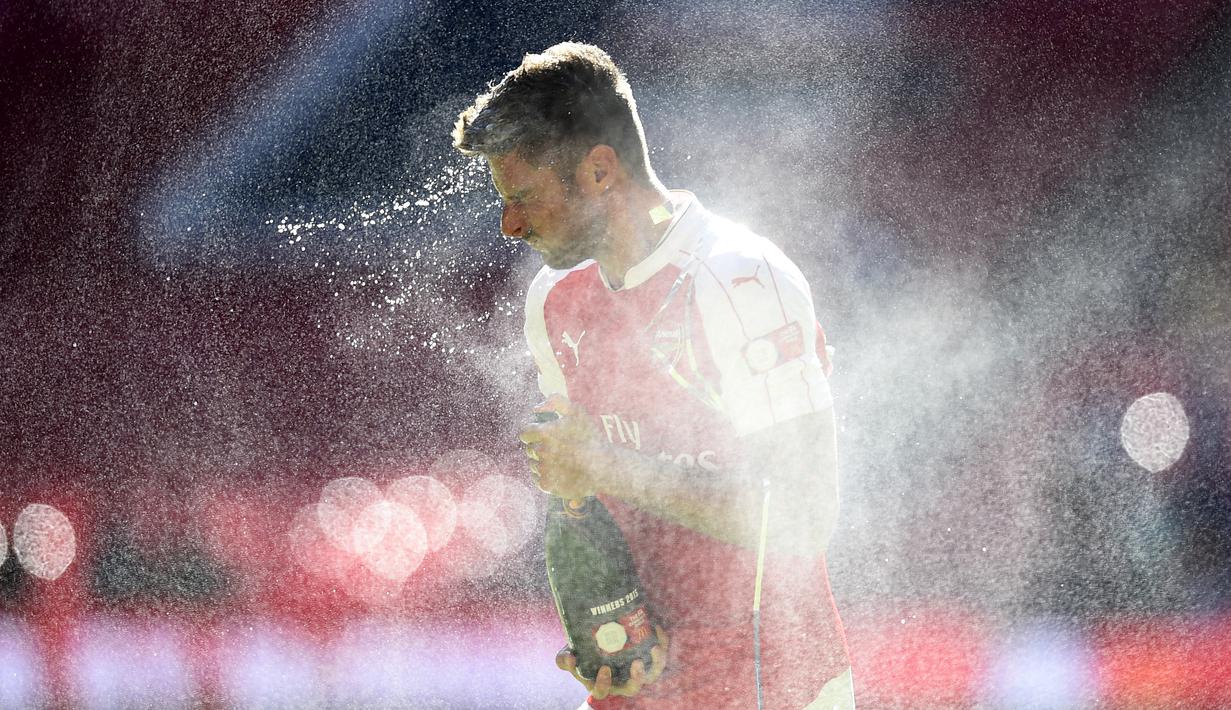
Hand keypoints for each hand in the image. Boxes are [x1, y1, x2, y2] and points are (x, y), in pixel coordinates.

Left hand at [518, 395, 606, 499]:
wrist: (603, 468)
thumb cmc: (591, 438)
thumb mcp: (577, 411)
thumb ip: (556, 401)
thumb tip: (536, 408)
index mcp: (544, 433)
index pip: (525, 432)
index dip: (534, 433)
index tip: (545, 436)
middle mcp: (540, 452)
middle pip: (529, 449)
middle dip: (540, 448)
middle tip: (558, 449)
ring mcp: (543, 470)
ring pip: (533, 464)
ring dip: (542, 462)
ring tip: (561, 461)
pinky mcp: (546, 485)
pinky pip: (538, 478)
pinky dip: (546, 476)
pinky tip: (560, 473)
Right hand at [555, 626, 669, 699]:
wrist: (599, 641)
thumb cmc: (583, 654)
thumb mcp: (569, 656)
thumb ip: (564, 659)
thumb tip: (570, 658)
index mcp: (602, 684)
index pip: (602, 691)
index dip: (604, 683)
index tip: (604, 669)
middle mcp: (621, 682)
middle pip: (634, 688)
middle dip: (638, 677)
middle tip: (637, 662)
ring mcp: (636, 672)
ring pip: (651, 675)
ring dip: (656, 663)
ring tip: (655, 648)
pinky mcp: (647, 659)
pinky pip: (659, 655)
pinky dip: (661, 643)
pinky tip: (657, 628)